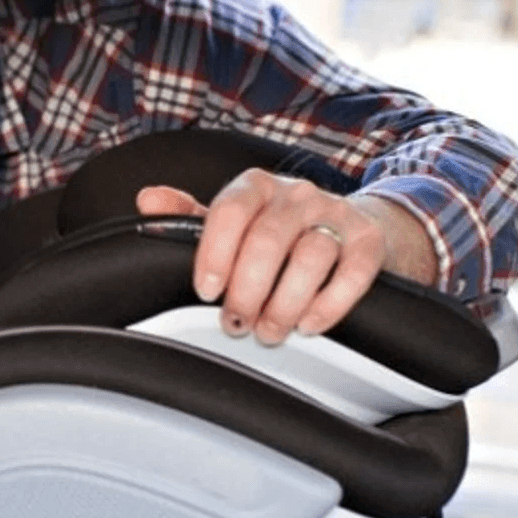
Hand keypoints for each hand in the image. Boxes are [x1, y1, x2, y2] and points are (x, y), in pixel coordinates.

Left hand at [137, 168, 434, 344]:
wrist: (354, 227)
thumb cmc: (280, 230)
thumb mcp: (234, 221)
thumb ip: (189, 216)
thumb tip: (148, 200)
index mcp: (256, 187)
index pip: (231, 209)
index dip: (214, 252)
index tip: (205, 290)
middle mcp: (297, 195)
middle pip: (268, 239)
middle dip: (247, 290)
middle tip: (235, 324)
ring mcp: (336, 216)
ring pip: (310, 256)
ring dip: (285, 303)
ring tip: (269, 331)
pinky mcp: (369, 243)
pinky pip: (352, 273)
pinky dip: (329, 304)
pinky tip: (308, 325)